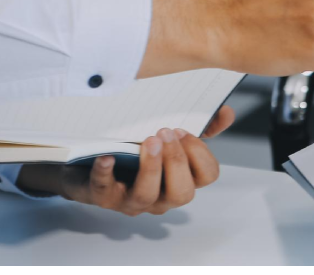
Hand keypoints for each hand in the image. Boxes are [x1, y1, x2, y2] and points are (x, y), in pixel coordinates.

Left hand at [17, 105, 234, 216]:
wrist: (87, 164)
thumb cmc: (135, 153)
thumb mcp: (169, 140)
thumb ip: (200, 127)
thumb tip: (226, 113)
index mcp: (181, 180)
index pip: (208, 176)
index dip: (200, 154)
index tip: (184, 131)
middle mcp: (161, 197)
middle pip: (183, 193)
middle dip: (177, 162)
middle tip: (165, 133)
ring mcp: (131, 200)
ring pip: (147, 196)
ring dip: (151, 168)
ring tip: (148, 141)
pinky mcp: (103, 197)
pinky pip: (104, 190)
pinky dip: (106, 173)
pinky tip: (108, 157)